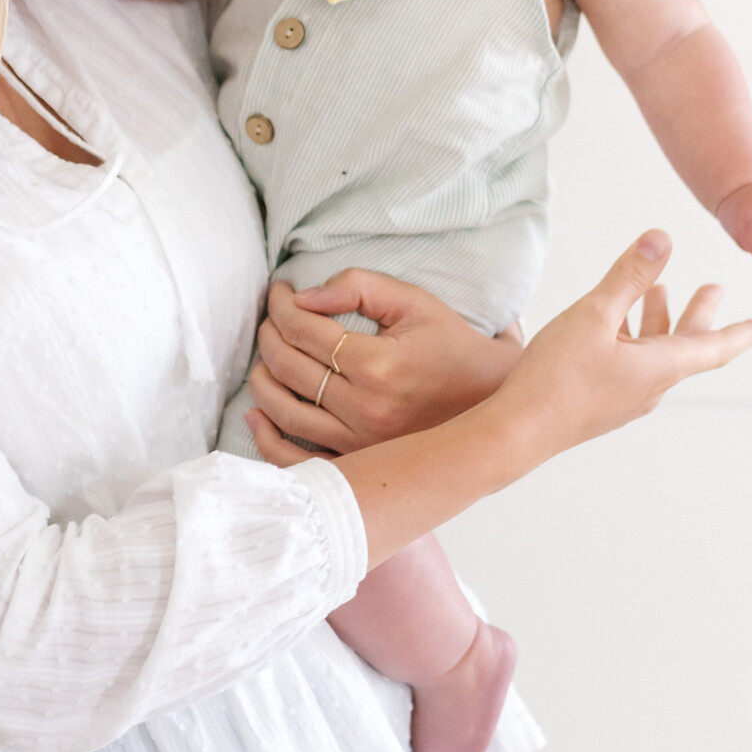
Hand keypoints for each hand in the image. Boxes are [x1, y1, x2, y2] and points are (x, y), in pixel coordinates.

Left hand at [248, 271, 522, 452]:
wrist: (494, 404)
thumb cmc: (453, 347)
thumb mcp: (415, 302)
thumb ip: (359, 287)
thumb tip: (305, 297)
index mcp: (377, 365)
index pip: (303, 330)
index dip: (280, 306)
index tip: (279, 292)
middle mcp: (364, 409)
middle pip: (287, 367)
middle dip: (268, 333)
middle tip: (271, 317)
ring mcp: (359, 444)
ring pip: (283, 410)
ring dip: (261, 378)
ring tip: (265, 355)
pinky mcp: (359, 465)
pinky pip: (299, 463)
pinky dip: (267, 442)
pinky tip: (256, 417)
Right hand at [250, 233, 751, 563]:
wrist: (519, 430)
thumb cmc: (558, 376)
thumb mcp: (595, 314)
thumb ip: (628, 276)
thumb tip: (661, 240)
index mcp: (660, 367)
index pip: (715, 346)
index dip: (743, 330)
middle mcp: (649, 386)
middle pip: (686, 346)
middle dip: (700, 314)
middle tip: (713, 289)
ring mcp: (623, 397)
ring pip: (655, 353)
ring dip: (659, 321)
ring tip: (658, 292)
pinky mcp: (599, 402)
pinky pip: (630, 363)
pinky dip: (633, 337)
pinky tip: (612, 325)